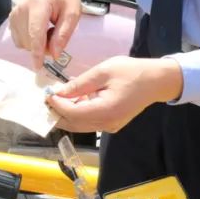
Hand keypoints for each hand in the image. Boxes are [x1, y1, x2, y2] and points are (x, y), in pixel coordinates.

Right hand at [8, 0, 80, 68]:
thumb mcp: (72, 13)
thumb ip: (63, 34)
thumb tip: (54, 55)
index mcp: (39, 5)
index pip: (36, 33)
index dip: (37, 53)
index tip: (38, 67)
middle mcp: (22, 8)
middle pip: (30, 41)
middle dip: (43, 47)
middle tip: (56, 36)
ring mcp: (14, 13)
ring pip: (23, 42)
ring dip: (36, 44)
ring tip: (48, 31)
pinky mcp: (11, 17)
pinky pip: (18, 39)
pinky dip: (29, 40)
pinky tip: (38, 30)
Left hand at [46, 56, 183, 132]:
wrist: (156, 80)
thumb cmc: (131, 72)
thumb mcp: (103, 72)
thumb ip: (80, 84)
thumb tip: (59, 92)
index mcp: (105, 111)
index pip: (72, 113)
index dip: (56, 104)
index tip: (46, 93)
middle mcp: (106, 124)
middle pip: (73, 124)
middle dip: (57, 113)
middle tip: (43, 100)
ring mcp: (109, 126)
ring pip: (80, 125)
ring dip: (65, 114)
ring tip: (53, 99)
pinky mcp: (111, 123)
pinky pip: (89, 122)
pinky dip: (77, 113)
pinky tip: (70, 101)